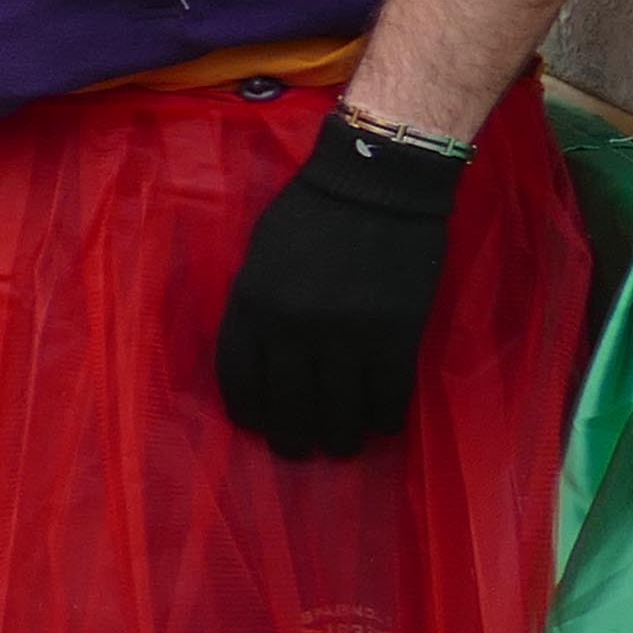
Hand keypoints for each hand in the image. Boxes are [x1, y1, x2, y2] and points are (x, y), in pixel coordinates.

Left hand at [213, 118, 464, 460]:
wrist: (377, 182)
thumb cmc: (312, 211)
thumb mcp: (261, 255)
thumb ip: (256, 304)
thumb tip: (260, 354)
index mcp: (250, 303)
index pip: (238, 377)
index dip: (248, 410)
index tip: (258, 424)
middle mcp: (290, 327)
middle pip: (286, 404)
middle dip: (292, 437)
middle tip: (301, 450)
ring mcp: (344, 334)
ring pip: (338, 409)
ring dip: (341, 436)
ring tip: (343, 445)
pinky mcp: (394, 334)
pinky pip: (388, 395)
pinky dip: (385, 417)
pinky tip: (383, 424)